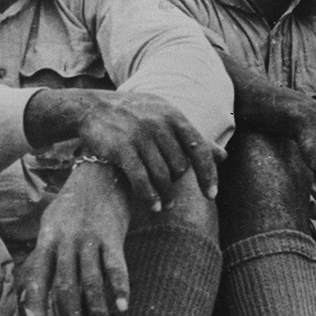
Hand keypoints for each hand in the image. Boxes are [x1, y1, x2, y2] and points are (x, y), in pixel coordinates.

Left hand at [19, 162, 130, 315]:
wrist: (99, 171)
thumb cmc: (71, 206)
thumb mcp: (50, 226)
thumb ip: (42, 257)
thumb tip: (28, 292)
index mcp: (47, 241)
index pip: (37, 281)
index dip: (36, 310)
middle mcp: (65, 240)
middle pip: (65, 284)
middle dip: (70, 315)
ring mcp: (88, 237)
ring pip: (91, 278)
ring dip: (96, 307)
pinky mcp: (111, 233)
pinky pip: (115, 264)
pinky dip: (120, 286)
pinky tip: (123, 306)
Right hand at [27, 89, 224, 211]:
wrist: (92, 107)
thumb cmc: (134, 114)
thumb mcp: (165, 116)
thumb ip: (192, 136)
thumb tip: (223, 156)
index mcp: (173, 115)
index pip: (199, 148)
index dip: (207, 173)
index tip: (211, 195)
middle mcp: (159, 124)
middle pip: (179, 166)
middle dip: (176, 182)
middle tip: (169, 191)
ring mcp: (140, 136)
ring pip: (162, 176)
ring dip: (165, 195)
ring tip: (164, 205)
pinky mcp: (122, 149)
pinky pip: (142, 179)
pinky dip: (150, 196)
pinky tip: (154, 207)